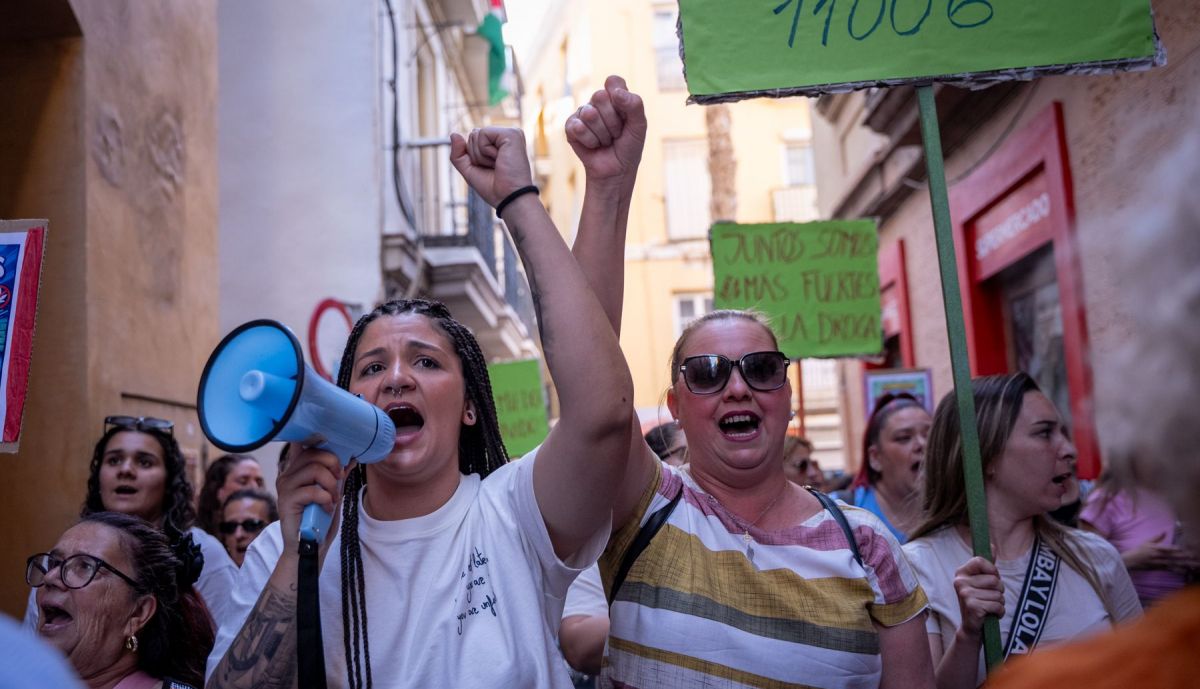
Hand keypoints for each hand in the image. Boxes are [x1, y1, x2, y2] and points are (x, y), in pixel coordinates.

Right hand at [276, 444, 345, 559]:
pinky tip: (327, 508)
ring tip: (333, 498)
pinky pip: (312, 490)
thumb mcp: (333, 493)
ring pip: (314, 470)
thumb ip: (337, 476)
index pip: (305, 444)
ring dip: (331, 484)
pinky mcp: (286, 500)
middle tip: (339, 480)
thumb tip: (351, 458)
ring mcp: (285, 486)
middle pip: (313, 453)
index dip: (321, 441)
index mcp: (297, 469)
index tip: (337, 453)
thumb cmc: (319, 520)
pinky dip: (326, 499)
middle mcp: (288, 473)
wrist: (309, 546)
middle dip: (333, 464)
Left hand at [449, 127, 533, 207]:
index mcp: (500, 143)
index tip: (490, 169)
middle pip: (473, 134)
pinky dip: (485, 150)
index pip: (473, 139)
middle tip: (495, 168)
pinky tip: (500, 159)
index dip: (473, 157)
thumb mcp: (470, 170)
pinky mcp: (511, 134)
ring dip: (481, 155)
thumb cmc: (494, 188)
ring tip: (498, 165)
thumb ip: (458, 154)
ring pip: (476, 134)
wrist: (509, 198)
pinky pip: (483, 134)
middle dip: (476, 155)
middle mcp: (506, 135)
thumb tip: (453, 134)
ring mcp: (511, 133)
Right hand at [565, 75, 645, 187]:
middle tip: (616, 133)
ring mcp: (583, 112)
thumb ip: (635, 105)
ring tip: (606, 140)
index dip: (619, 97)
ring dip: (602, 134)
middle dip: (612, 121)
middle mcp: (598, 101)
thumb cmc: (629, 147)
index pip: (613, 81)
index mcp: (615, 95)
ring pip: (589, 114)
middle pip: (600, 96)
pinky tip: (594, 145)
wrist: (616, 171)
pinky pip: (578, 127)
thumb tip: (615, 93)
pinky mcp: (570, 126)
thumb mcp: (639, 126)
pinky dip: (590, 141)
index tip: (625, 114)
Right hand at [952, 556, 1004, 640]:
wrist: (972, 626)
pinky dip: (999, 612)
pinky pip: (998, 605)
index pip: (981, 560)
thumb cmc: (979, 600)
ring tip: (989, 606)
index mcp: (961, 572)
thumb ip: (987, 565)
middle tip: (989, 597)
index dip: (992, 571)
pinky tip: (991, 614)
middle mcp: (960, 581)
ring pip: (998, 594)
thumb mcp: (981, 581)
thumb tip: (992, 546)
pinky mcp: (972, 607)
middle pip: (994, 580)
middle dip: (999, 590)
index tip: (991, 579)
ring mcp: (965, 594)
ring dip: (999, 603)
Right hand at [1123, 534, 1197, 570]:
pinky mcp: (1161, 568)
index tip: (1185, 549)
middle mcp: (1160, 556)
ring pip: (1176, 564)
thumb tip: (1165, 531)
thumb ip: (1157, 537)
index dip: (1177, 549)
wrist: (1132, 561)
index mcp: (1157, 549)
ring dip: (1186, 564)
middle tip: (1195, 557)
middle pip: (1175, 557)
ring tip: (1195, 565)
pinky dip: (1180, 571)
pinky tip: (1187, 571)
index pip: (1169, 549)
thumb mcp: (1147, 542)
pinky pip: (1172, 569)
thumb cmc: (1139, 550)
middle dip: (1186, 557)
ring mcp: (1161, 563)